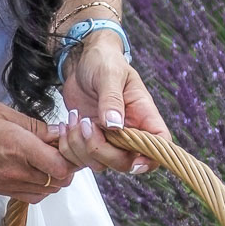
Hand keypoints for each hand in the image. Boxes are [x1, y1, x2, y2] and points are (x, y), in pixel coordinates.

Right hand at [0, 101, 75, 203]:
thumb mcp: (0, 112)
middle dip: (66, 165)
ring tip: (46, 158)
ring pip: (48, 191)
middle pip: (60, 181)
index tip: (66, 141)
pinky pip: (32, 196)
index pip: (61, 165)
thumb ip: (34, 125)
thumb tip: (57, 131)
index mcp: (18, 147)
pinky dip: (40, 186)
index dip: (71, 155)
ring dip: (54, 176)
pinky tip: (33, 170)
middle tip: (60, 148)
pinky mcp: (0, 191)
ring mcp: (8, 184)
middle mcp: (16, 171)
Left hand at [57, 30, 171, 174]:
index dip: (150, 159)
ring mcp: (108, 138)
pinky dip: (68, 147)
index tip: (133, 161)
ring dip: (80, 147)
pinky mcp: (88, 140)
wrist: (82, 61)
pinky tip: (65, 124)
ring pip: (100, 164)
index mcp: (143, 115)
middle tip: (87, 124)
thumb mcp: (109, 74)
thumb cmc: (104, 61)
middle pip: (125, 162)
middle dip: (101, 150)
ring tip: (73, 118)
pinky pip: (79, 158)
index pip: (159, 145)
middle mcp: (129, 131)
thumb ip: (112, 99)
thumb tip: (115, 125)